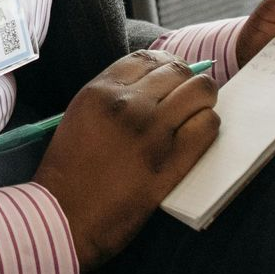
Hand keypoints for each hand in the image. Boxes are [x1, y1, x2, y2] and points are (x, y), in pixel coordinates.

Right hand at [33, 50, 218, 270]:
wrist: (66, 214)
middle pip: (177, 70)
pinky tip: (199, 134)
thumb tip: (150, 85)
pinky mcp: (172, 162)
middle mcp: (129, 105)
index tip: (169, 76)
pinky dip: (208, 125)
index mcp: (100, 90)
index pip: (147, 58)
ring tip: (195, 113)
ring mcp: (153, 132)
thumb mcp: (78, 116)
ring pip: (200, 92)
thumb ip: (110, 96)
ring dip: (202, 100)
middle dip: (187, 79)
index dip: (164, 64)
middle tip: (187, 95)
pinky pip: (208, 127)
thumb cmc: (67, 168)